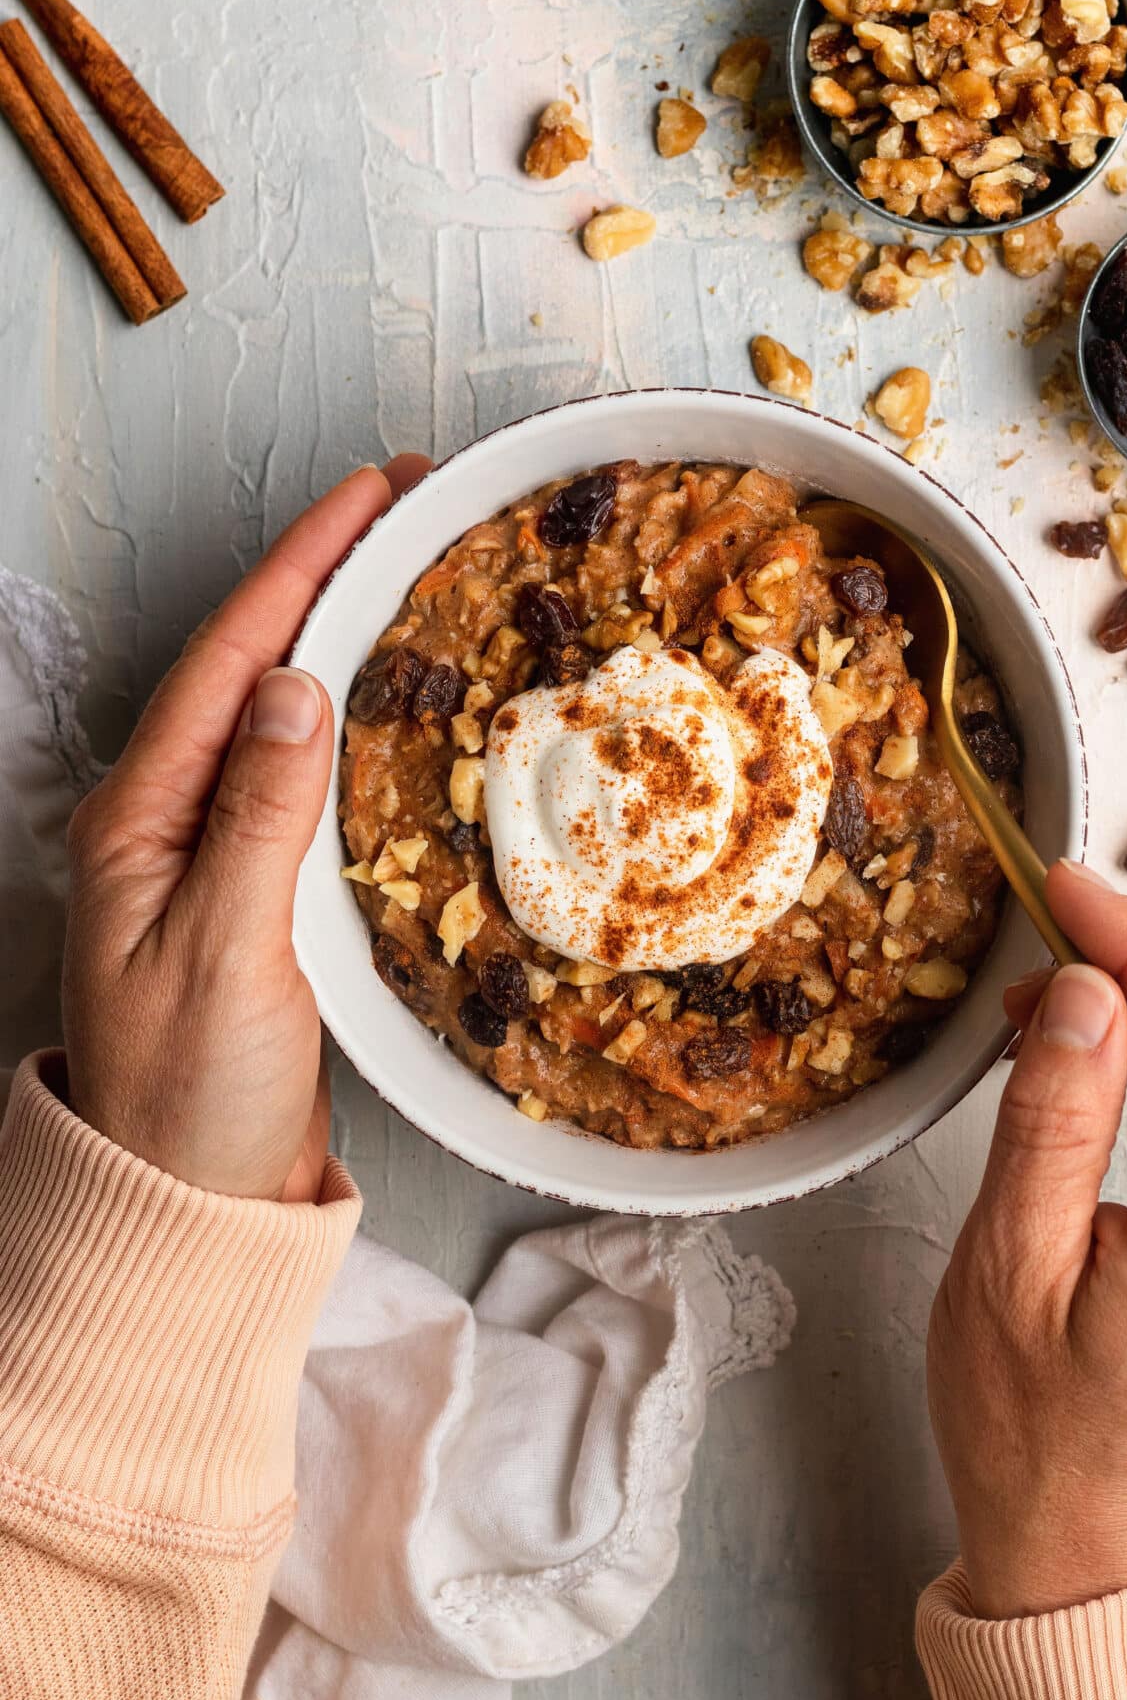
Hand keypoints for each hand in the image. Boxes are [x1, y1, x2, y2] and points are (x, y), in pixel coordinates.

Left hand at [61, 456, 429, 1202]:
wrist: (191, 1204)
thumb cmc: (189, 1098)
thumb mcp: (223, 952)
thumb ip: (260, 818)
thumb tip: (298, 687)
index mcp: (139, 821)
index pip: (229, 662)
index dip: (300, 568)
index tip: (370, 495)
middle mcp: (168, 822)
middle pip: (252, 667)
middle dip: (325, 577)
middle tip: (408, 506)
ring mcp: (212, 855)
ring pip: (282, 714)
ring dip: (343, 635)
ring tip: (413, 572)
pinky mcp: (258, 893)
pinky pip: (307, 776)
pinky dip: (356, 719)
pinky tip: (397, 699)